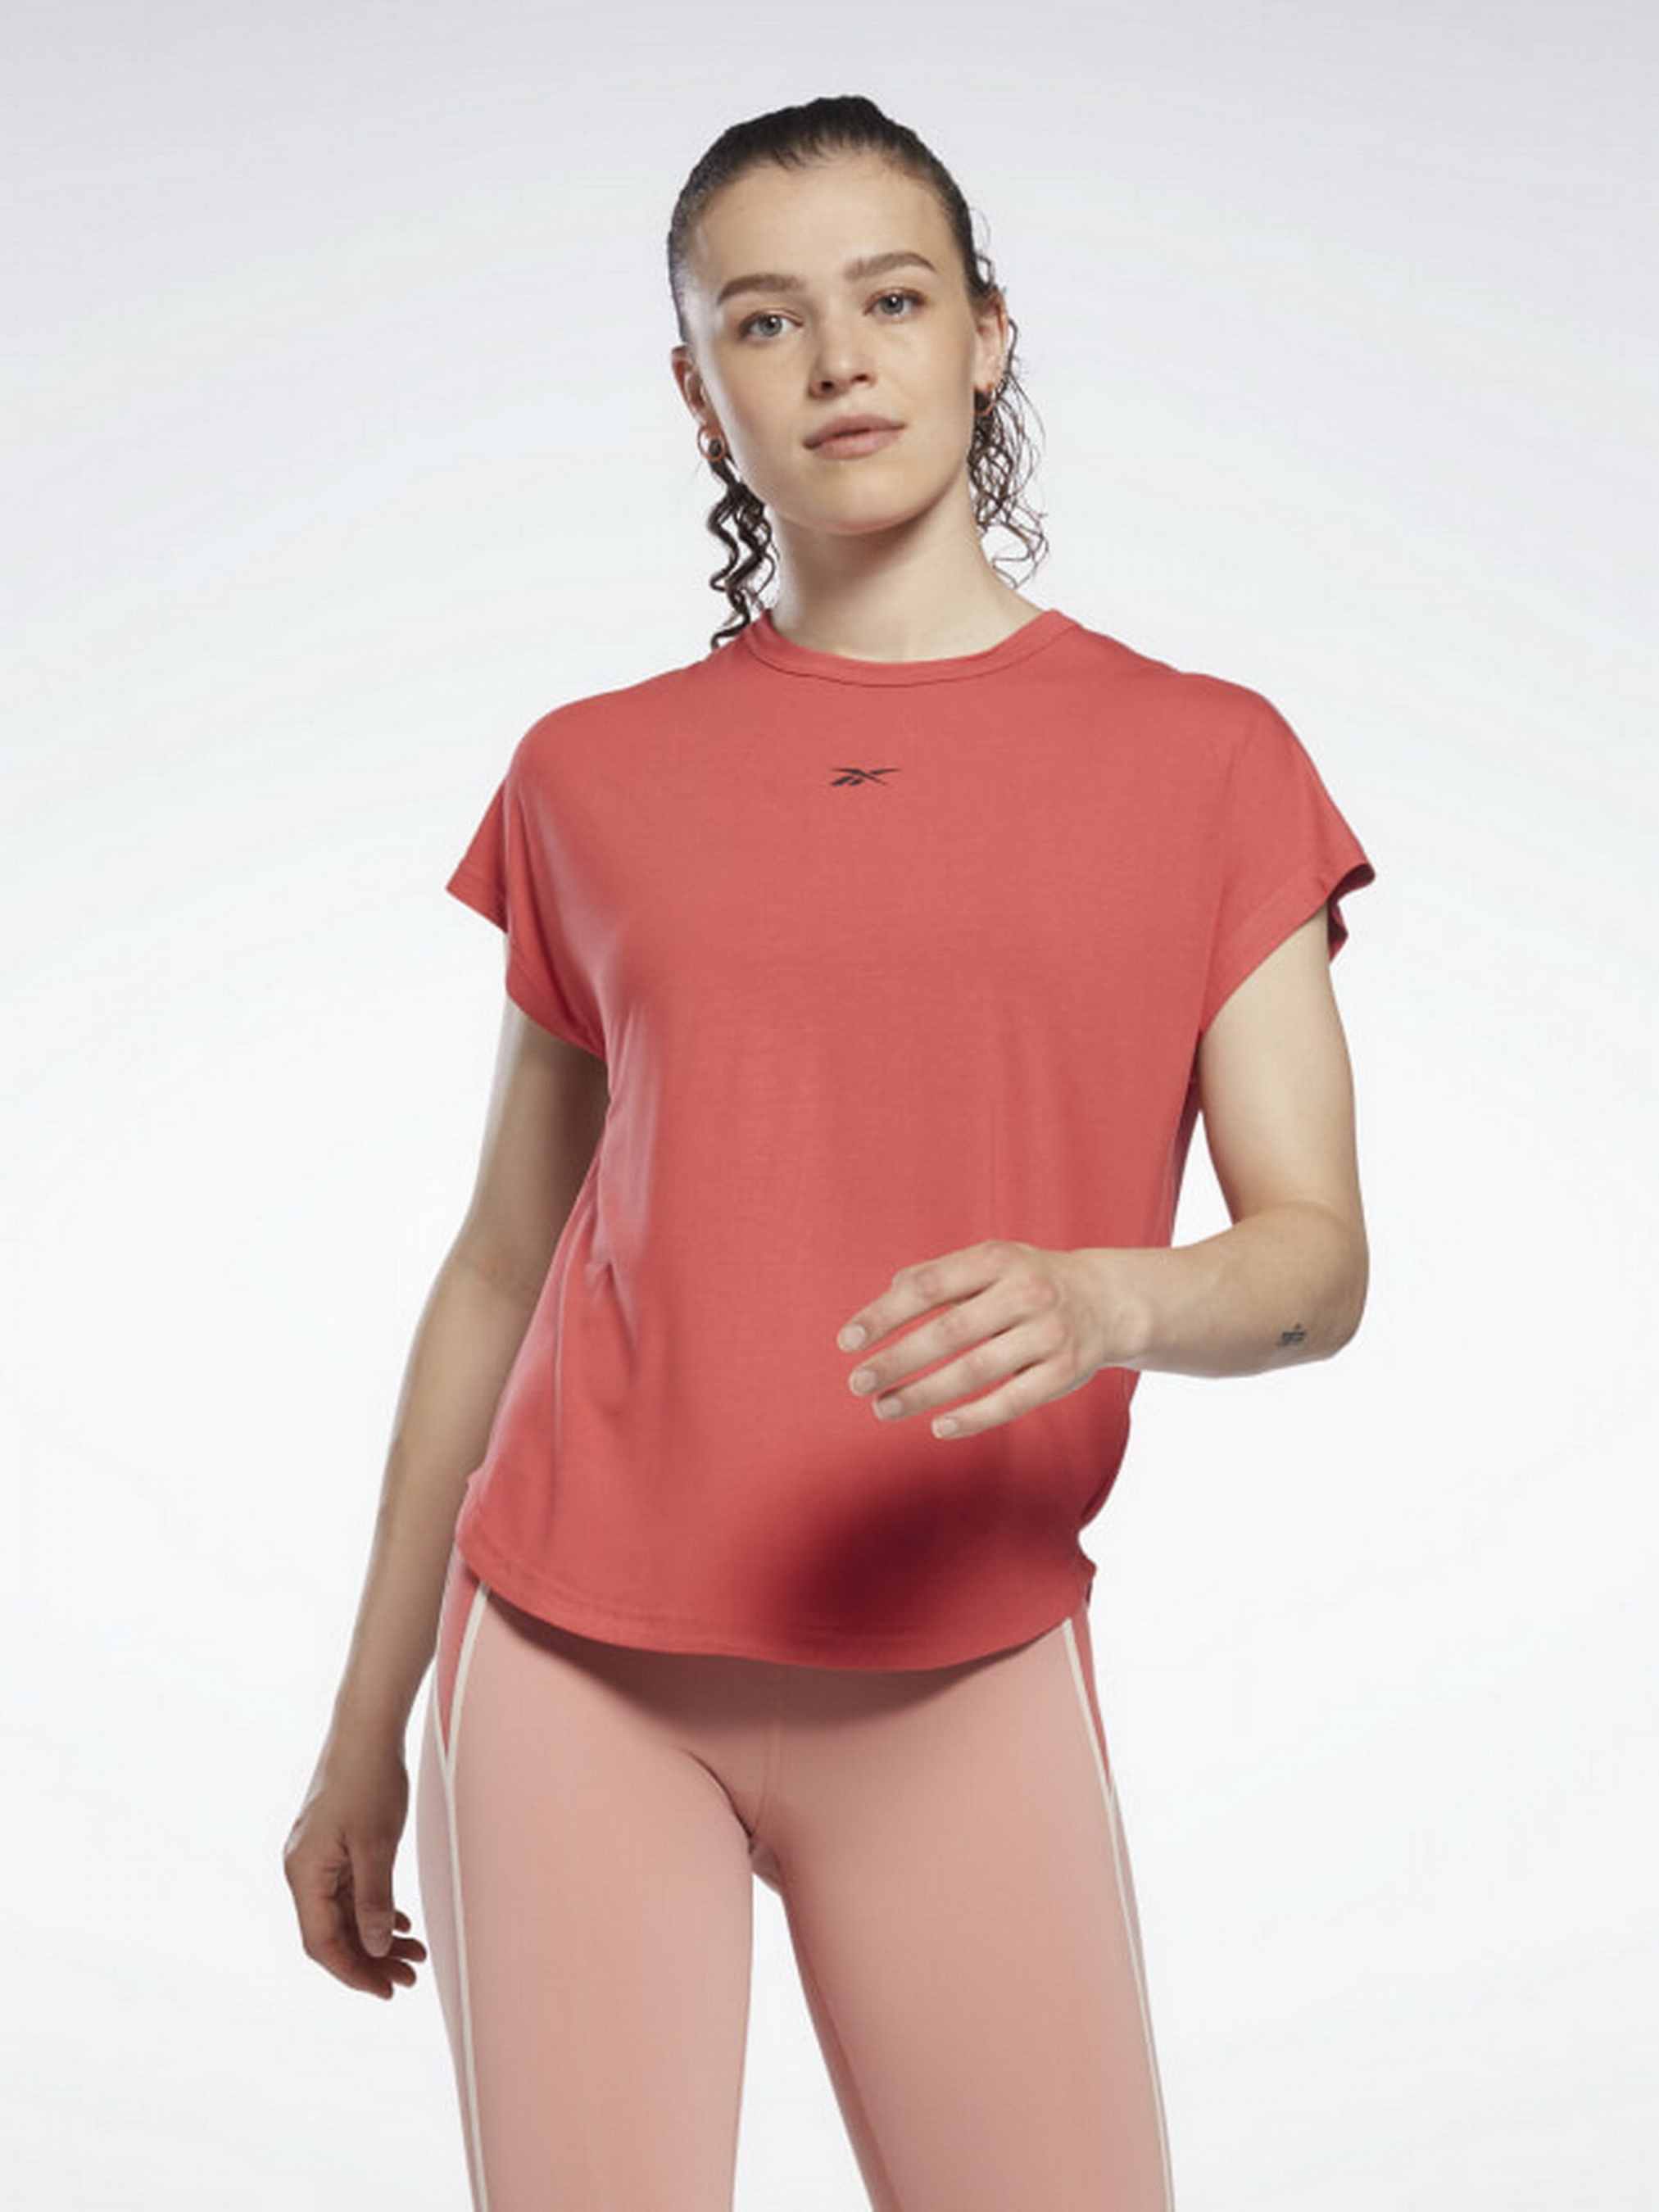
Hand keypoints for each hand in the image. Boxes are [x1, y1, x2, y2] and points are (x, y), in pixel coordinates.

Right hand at [282, 1740, 427, 1998]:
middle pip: (333, 1932)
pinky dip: (374, 1910)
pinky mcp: (333, 1845)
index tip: (387, 1990)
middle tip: (411, 1976)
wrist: (367, 1728)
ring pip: (344, 1913)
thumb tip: (373, 1948)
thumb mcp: (376, 1846)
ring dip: (376, 1936)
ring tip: (415, 1953)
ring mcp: (317, 1857)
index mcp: (304, 1873)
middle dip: (370, 1959)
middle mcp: (304, 1869)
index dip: (354, 1973)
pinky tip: (399, 1922)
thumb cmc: (369, 1780)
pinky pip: (349, 1891)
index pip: (323, 1943)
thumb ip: (373, 1900)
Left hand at [837, 1239, 1133, 1440]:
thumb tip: (885, 1296)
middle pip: (949, 1332)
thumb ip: (937, 1276)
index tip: (847, 1341)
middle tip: (858, 1381)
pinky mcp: (1065, 1372)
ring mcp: (1049, 1333)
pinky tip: (937, 1426)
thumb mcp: (987, 1262)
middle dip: (897, 1360)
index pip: (928, 1286)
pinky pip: (1012, 1401)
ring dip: (923, 1394)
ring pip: (976, 1371)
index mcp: (997, 1259)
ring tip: (884, 1406)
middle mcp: (1026, 1292)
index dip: (884, 1314)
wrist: (1106, 1299)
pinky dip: (973, 1417)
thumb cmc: (1026, 1280)